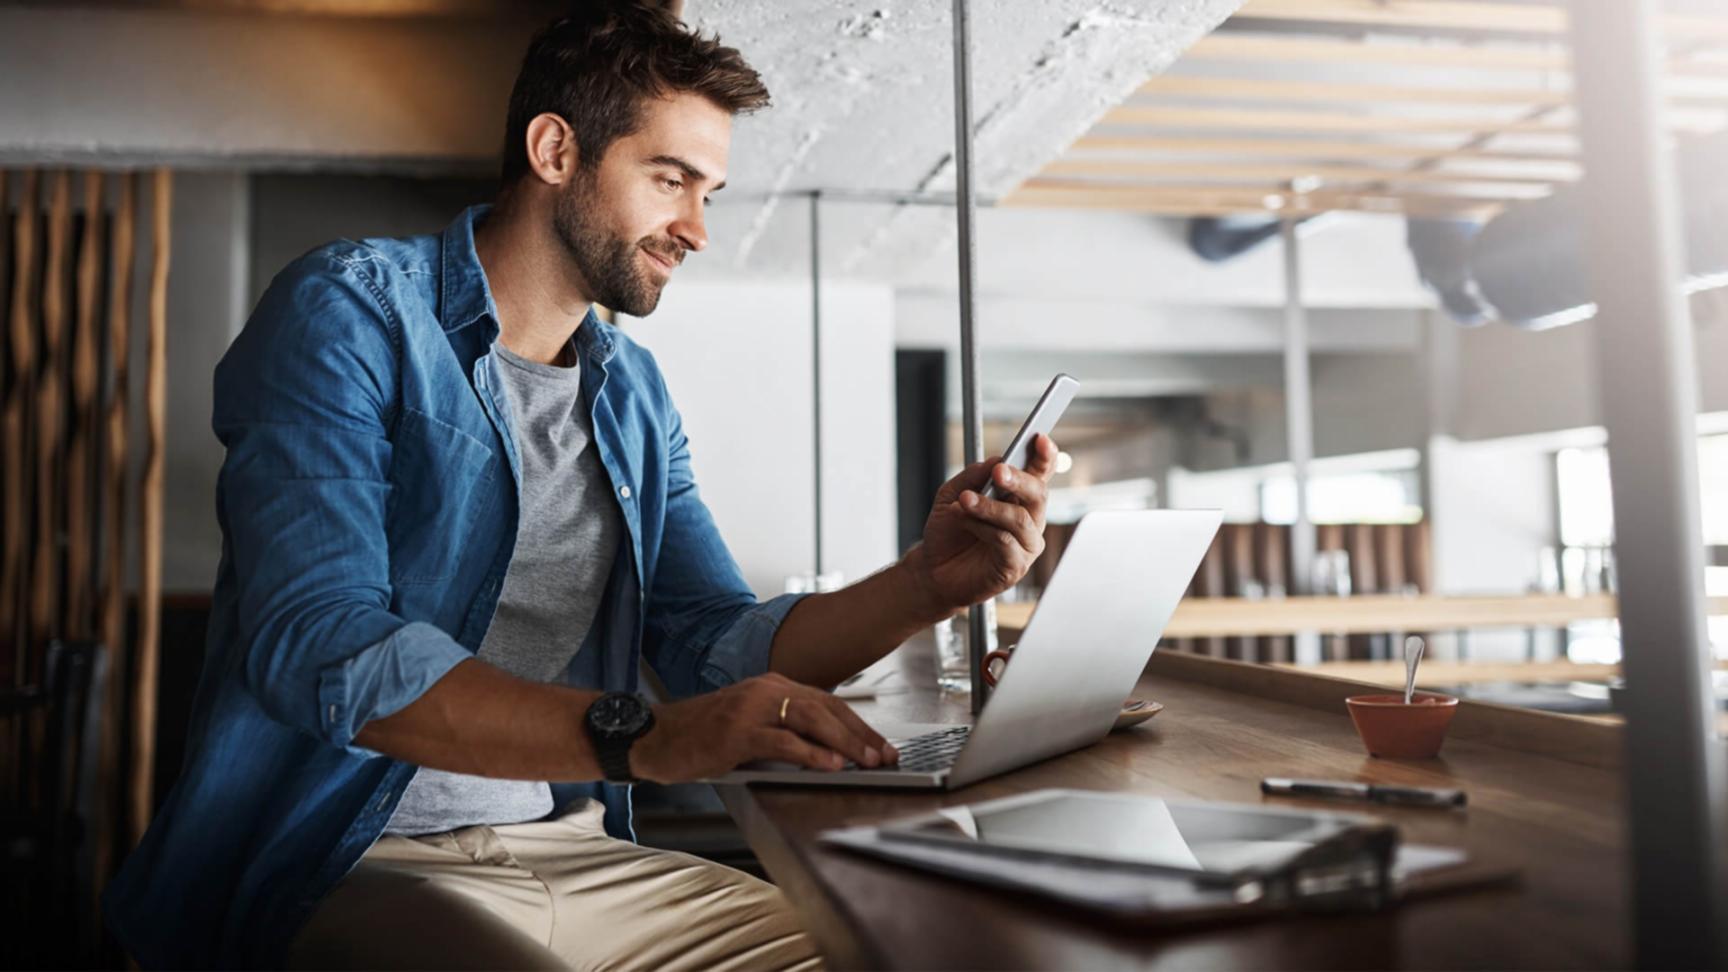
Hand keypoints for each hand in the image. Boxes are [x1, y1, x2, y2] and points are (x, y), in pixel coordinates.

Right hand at [628, 672, 897, 782]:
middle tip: (885, 756)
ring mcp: (750, 708)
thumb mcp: (750, 725)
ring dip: (844, 741)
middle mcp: (765, 690)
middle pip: (826, 708)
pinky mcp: (736, 732)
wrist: (655, 737)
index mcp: (772, 686)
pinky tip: (830, 765)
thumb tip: (831, 752)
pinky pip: (782, 740)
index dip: (859, 725)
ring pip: (810, 719)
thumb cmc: (702, 736)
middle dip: (861, 734)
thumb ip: (785, 730)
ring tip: (867, 761)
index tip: (882, 745)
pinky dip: (811, 752)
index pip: (827, 702)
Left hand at [901, 434, 1057, 615]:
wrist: (932, 568)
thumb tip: (996, 460)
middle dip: (1019, 479)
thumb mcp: (952, 495)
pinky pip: (1006, 542)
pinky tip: (965, 522)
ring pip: (1020, 519)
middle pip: (1038, 493)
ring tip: (965, 500)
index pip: (1040, 473)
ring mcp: (1025, 544)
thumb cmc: (949, 531)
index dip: (1044, 456)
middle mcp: (1028, 519)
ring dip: (991, 507)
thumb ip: (973, 477)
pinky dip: (983, 528)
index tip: (1039, 439)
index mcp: (1018, 497)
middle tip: (999, 472)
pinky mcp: (1015, 567)